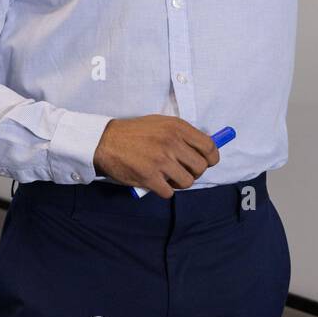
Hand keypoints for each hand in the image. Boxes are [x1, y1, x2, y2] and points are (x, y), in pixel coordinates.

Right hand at [91, 115, 219, 198]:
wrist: (105, 141)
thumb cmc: (135, 132)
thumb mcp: (161, 123)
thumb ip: (183, 134)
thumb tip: (204, 149)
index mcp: (178, 127)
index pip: (209, 147)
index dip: (212, 158)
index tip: (207, 163)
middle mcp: (172, 142)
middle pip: (200, 167)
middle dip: (194, 173)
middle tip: (183, 171)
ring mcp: (161, 160)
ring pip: (187, 182)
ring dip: (179, 183)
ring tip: (169, 177)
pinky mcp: (149, 177)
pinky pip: (169, 193)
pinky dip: (164, 190)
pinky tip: (156, 182)